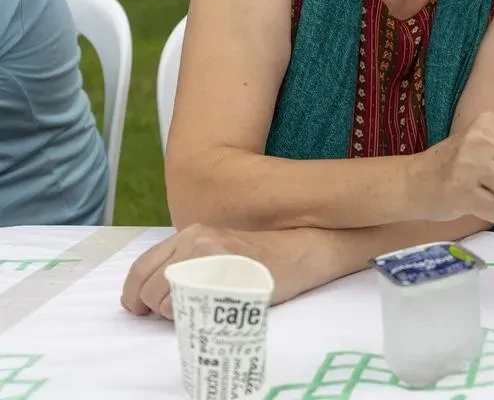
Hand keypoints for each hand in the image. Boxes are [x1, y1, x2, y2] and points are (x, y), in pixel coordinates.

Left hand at [121, 224, 312, 319]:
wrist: (301, 251)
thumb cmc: (263, 255)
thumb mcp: (219, 247)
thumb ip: (189, 261)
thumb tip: (159, 291)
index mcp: (190, 233)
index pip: (142, 265)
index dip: (133, 293)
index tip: (138, 307)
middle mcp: (192, 241)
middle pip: (148, 286)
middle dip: (154, 306)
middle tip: (177, 313)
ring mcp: (205, 258)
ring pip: (163, 300)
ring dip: (174, 314)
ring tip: (202, 310)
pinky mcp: (219, 276)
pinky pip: (186, 307)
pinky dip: (189, 318)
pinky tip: (210, 313)